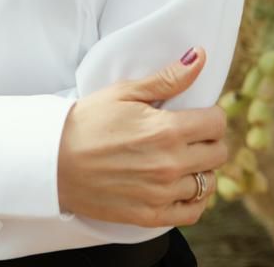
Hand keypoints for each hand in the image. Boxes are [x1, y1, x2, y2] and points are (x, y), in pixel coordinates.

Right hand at [57, 46, 226, 226]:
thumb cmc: (88, 121)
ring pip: (209, 183)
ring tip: (181, 158)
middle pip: (218, 153)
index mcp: (166, 130)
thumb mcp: (125, 92)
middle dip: (208, 139)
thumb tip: (199, 57)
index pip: (216, 123)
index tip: (198, 114)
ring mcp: (161, 194)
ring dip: (201, 168)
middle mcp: (170, 165)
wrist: (55, 160)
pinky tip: (180, 185)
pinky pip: (193, 211)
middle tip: (189, 134)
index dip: (210, 115)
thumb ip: (167, 78)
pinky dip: (194, 198)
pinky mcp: (151, 215)